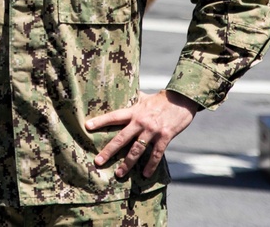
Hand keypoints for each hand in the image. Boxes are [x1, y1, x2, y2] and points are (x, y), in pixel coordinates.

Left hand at [85, 89, 200, 177]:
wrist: (182, 99)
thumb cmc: (161, 99)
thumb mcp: (144, 98)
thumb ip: (133, 101)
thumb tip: (122, 94)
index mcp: (134, 111)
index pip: (114, 116)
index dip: (100, 121)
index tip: (87, 127)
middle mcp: (141, 121)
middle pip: (121, 138)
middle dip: (109, 150)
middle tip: (98, 161)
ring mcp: (153, 130)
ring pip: (137, 150)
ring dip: (127, 163)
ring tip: (119, 173)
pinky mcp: (165, 137)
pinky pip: (156, 154)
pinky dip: (150, 165)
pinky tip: (145, 175)